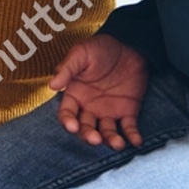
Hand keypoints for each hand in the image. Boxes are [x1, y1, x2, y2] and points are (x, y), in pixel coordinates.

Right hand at [49, 35, 147, 149]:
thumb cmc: (100, 48)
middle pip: (86, 128)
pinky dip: (132, 136)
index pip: (67, 114)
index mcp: (75, 95)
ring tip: (117, 143)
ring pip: (106, 132)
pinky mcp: (128, 112)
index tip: (72, 126)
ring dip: (110, 140)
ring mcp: (109, 111)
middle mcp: (89, 107)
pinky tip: (136, 141)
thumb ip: (67, 68)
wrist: (128, 44)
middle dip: (88, 136)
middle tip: (94, 138)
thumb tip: (52, 85)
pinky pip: (129, 128)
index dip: (67, 122)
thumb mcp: (81, 53)